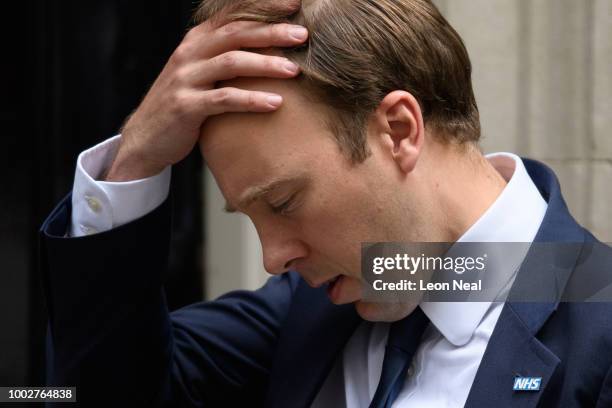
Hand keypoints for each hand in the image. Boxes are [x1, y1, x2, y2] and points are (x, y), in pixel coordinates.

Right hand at [105, 20, 307, 180]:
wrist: (146, 138)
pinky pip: (224, 99)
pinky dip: (252, 99)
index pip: (232, 15)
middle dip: (271, 32)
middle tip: (302, 35)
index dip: (264, 7)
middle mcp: (189, 54)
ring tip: (294, 70)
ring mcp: (186, 79)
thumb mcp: (200, 73)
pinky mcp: (186, 106)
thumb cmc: (184, 103)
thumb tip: (267, 45)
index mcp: (196, 41)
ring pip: (231, 63)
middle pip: (235, 33)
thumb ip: (224, 55)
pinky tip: (276, 103)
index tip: (295, 5)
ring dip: (266, 65)